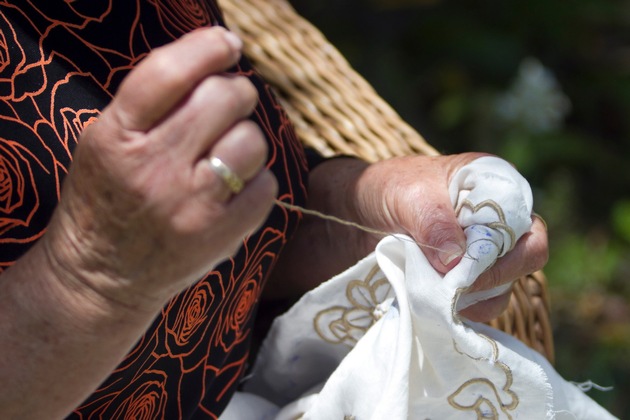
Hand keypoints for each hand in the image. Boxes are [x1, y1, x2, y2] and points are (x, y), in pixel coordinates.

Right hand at [43, 27, 277, 312]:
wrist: (101, 277)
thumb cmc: (105, 200)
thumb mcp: (105, 142)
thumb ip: (151, 104)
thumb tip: (216, 65)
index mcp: (116, 136)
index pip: (170, 73)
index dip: (208, 48)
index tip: (227, 44)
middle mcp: (154, 168)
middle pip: (225, 98)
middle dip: (235, 93)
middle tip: (228, 105)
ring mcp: (191, 204)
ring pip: (252, 140)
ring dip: (247, 140)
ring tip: (226, 154)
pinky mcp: (220, 235)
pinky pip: (266, 185)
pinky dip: (256, 182)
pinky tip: (233, 190)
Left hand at [349, 153, 548, 321]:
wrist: (355, 212)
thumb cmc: (386, 189)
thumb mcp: (407, 194)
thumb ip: (433, 221)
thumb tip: (456, 262)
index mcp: (496, 188)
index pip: (528, 229)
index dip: (505, 253)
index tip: (466, 269)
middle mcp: (499, 223)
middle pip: (523, 262)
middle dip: (488, 279)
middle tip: (448, 287)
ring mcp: (484, 254)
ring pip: (501, 289)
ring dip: (469, 297)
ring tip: (431, 290)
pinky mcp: (465, 279)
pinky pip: (477, 303)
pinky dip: (457, 308)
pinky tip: (431, 302)